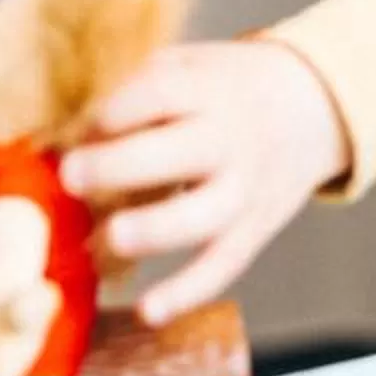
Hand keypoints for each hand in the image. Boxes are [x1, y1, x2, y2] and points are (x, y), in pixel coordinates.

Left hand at [59, 39, 350, 326]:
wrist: (310, 106)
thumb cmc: (224, 89)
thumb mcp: (189, 66)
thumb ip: (136, 89)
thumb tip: (65, 133)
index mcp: (209, 90)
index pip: (162, 94)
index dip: (117, 111)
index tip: (82, 126)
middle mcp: (230, 139)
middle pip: (181, 152)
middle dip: (121, 165)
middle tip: (71, 176)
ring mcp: (244, 188)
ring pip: (204, 215)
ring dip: (154, 229)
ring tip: (107, 238)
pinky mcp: (254, 229)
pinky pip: (223, 265)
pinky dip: (188, 291)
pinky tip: (148, 310)